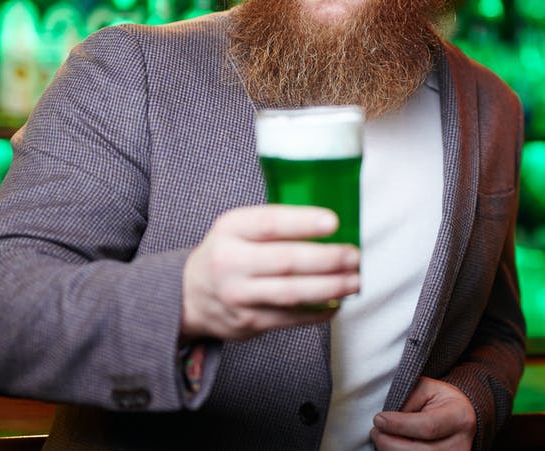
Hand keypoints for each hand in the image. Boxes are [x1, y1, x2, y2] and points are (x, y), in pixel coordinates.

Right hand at [180, 204, 359, 340]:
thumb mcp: (237, 228)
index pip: (269, 223)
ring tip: (355, 280)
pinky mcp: (249, 322)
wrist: (189, 296)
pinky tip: (338, 302)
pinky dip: (319, 312)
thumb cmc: (227, 254)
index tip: (334, 222)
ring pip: (292, 293)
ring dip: (330, 287)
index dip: (303, 222)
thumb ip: (273, 223)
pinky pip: (291, 318)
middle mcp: (230, 262)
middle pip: (286, 261)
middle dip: (327, 259)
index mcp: (230, 230)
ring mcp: (239, 296)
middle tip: (355, 256)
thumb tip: (330, 222)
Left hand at [370, 377, 475, 449]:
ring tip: (382, 438)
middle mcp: (459, 444)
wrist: (459, 416)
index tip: (379, 419)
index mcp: (459, 417)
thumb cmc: (439, 400)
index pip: (427, 426)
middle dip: (389, 442)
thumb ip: (407, 399)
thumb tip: (386, 420)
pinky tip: (393, 446)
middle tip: (375, 431)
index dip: (399, 425)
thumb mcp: (426, 388)